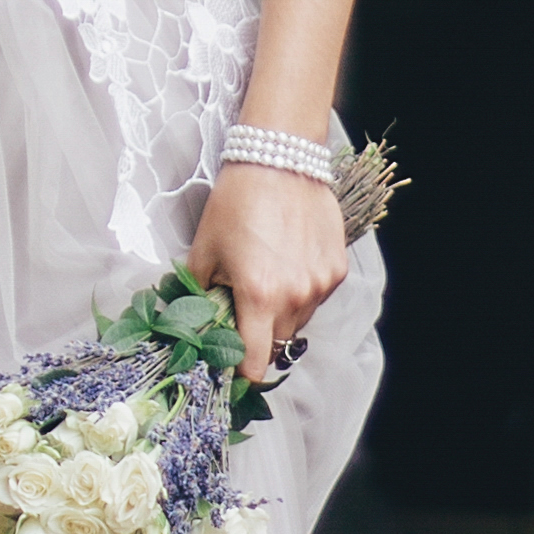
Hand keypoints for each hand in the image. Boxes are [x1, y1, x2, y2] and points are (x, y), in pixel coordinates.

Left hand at [183, 166, 348, 384]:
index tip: (230, 366)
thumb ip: (200, 297)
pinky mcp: (336, 270)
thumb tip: (198, 328)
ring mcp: (320, 284)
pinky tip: (287, 263)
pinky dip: (301, 292)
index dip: (240, 373)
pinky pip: (316, 298)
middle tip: (241, 311)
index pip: (254, 364)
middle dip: (257, 337)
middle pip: (276, 345)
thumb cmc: (236, 203)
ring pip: (298, 322)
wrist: (278, 160)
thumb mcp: (204, 251)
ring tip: (266, 279)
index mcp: (258, 296)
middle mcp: (295, 296)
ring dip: (280, 314)